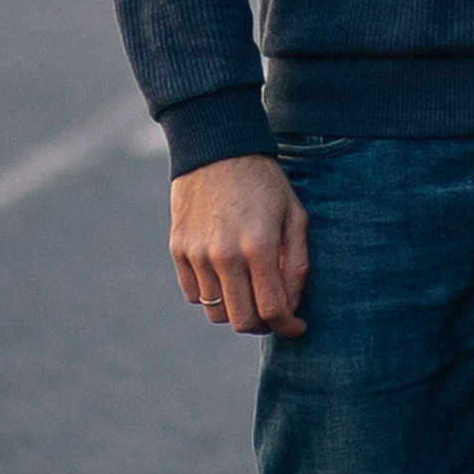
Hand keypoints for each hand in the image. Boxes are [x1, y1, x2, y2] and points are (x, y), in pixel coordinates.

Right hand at [169, 154, 309, 336]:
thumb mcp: (293, 213)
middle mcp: (225, 254)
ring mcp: (197, 254)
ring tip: (248, 288)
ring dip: (235, 309)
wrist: (218, 146)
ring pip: (216, 313)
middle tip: (272, 313)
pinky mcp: (177, 250)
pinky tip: (224, 273)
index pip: (272, 309)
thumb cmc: (264, 181)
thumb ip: (296, 262)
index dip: (288, 326)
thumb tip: (291, 306)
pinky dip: (211, 294)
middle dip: (262, 324)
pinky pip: (194, 295)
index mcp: (259, 245)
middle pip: (242, 320)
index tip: (296, 328)